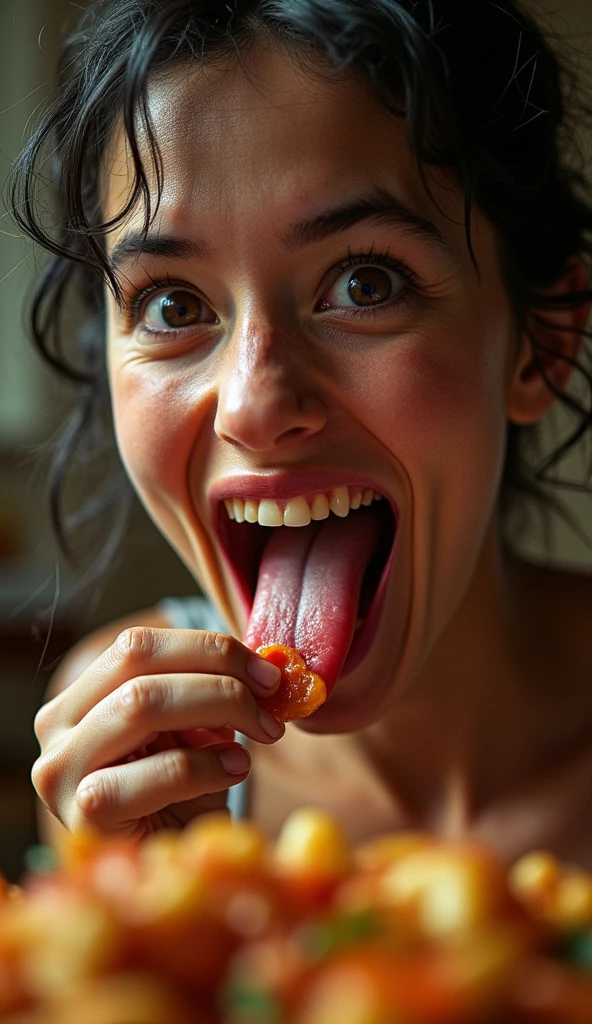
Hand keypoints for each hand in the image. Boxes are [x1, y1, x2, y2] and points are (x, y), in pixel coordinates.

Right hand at [32, 627, 282, 838]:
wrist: (162, 876)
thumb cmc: (180, 795)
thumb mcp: (191, 730)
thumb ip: (210, 691)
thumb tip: (266, 665)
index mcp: (78, 698)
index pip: (138, 643)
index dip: (209, 647)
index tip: (267, 670)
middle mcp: (57, 729)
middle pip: (139, 665)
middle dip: (220, 675)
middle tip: (272, 698)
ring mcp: (62, 772)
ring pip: (143, 704)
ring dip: (221, 709)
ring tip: (261, 734)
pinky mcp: (85, 819)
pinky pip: (161, 770)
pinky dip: (211, 764)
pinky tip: (236, 770)